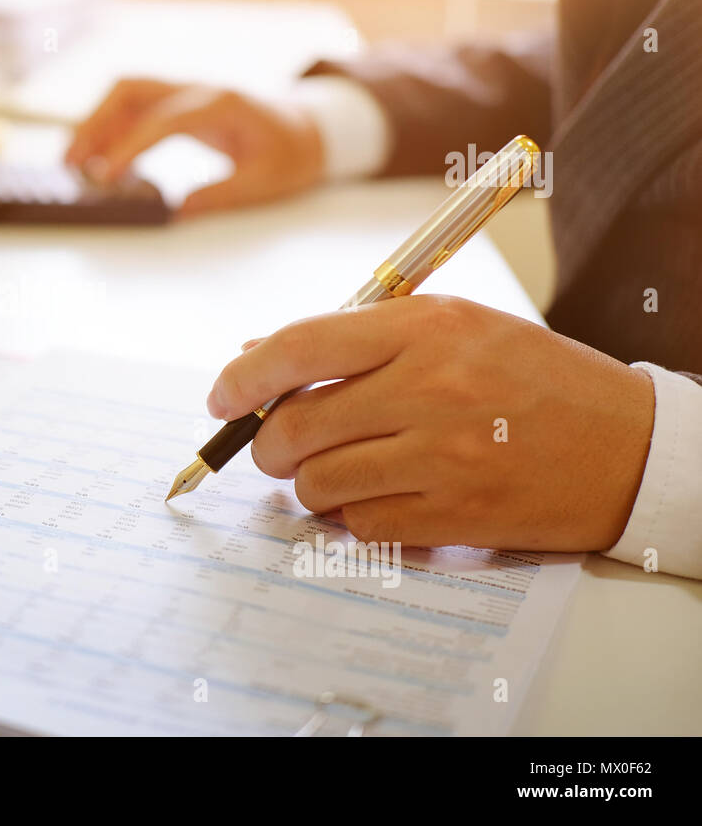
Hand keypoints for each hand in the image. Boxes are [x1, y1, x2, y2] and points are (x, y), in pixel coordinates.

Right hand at [64, 79, 324, 216]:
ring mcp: (185, 92)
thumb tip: (175, 212)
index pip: (162, 119)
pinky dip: (112, 131)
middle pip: (130, 89)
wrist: (311, 129)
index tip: (104, 177)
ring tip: (73, 164)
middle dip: (94, 123)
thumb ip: (220, 194)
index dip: (129, 147)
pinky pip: (135, 109)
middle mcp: (197, 89)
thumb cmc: (291, 154)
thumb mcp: (265, 182)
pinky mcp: (179, 104)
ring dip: (95, 123)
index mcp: (221, 104)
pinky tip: (102, 162)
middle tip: (71, 165)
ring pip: (125, 94)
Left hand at [206, 296, 654, 551]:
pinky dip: (355, 513)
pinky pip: (359, 522)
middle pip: (294, 426)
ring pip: (316, 482)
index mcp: (426, 327)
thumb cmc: (531, 378)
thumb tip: (257, 357)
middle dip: (269, 443)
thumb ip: (357, 338)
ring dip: (311, 482)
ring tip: (343, 466)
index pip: (300, 347)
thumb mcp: (453, 328)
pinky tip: (385, 493)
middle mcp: (430, 387)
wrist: (629, 446)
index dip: (243, 376)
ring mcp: (443, 456)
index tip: (220, 397)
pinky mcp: (455, 515)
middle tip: (282, 444)